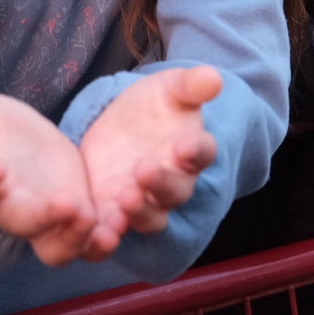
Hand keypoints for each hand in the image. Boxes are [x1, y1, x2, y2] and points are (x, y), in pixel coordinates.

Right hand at [0, 65, 97, 266]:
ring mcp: (47, 223)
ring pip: (57, 249)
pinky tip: (121, 221)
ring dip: (76, 239)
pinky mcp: (77, 224)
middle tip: (67, 203)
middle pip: (22, 224)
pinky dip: (101, 241)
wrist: (28, 152)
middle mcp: (13, 209)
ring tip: (95, 221)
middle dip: (44, 217)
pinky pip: (88, 244)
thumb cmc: (1, 132)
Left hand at [78, 67, 220, 246]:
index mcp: (191, 150)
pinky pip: (117, 232)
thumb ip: (190, 86)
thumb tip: (214, 77)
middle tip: (144, 170)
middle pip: (175, 191)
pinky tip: (99, 232)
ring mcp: (145, 201)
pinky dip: (110, 237)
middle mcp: (173, 182)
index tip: (185, 144)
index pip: (202, 152)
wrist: (124, 126)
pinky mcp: (115, 213)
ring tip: (124, 199)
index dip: (196, 150)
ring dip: (140, 213)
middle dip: (161, 183)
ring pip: (150, 218)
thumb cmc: (154, 106)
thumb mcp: (169, 89)